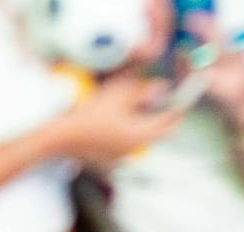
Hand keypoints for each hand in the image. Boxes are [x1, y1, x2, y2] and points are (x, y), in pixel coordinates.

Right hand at [51, 74, 181, 164]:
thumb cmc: (90, 113)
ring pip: (145, 135)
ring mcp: (123, 154)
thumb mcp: (118, 94)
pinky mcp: (111, 155)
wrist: (62, 135)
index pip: (170, 121)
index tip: (181, 93)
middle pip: (160, 131)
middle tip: (163, 97)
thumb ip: (142, 89)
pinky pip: (129, 140)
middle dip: (164, 114)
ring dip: (146, 120)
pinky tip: (119, 115)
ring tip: (138, 102)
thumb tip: (162, 87)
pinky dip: (131, 127)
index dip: (178, 105)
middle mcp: (137, 148)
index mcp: (142, 135)